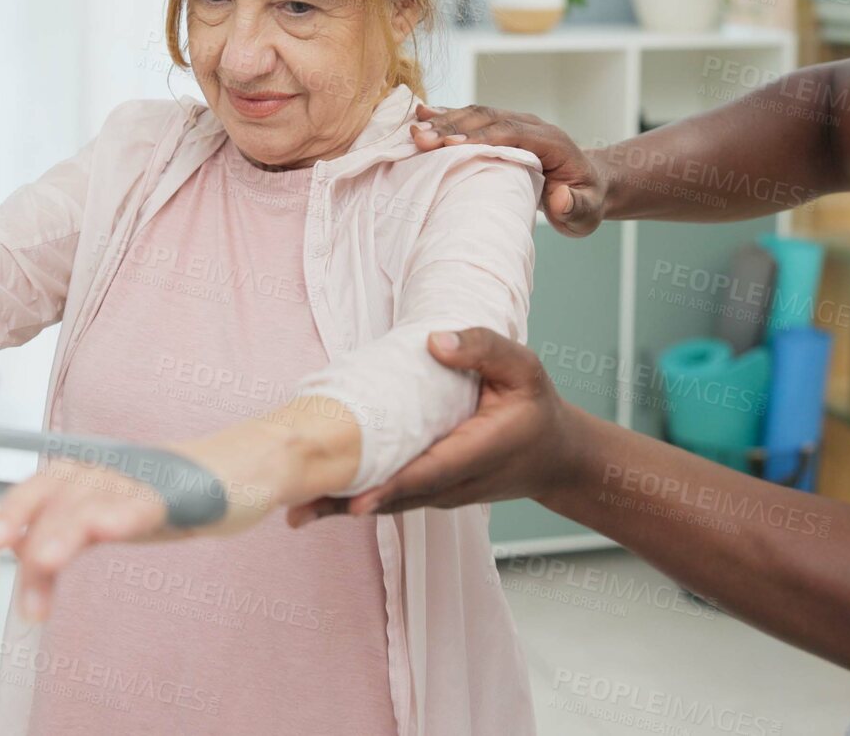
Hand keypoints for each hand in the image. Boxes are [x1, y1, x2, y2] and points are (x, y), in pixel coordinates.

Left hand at [0, 426, 297, 622]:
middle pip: (64, 494)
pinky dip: (125, 515)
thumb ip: (74, 529)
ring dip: (68, 530)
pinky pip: (151, 503)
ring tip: (45, 561)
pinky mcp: (187, 493)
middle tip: (5, 559)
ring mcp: (150, 480)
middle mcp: (117, 471)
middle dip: (30, 525)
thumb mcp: (120, 514)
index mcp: (99, 474)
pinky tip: (106, 529)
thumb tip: (21, 551)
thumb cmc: (183, 491)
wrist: (252, 465)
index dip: (16, 507)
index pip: (46, 485)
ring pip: (98, 501)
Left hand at [288, 327, 584, 523]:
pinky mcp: (430, 493)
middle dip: (347, 503)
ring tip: (295, 508)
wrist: (554, 456)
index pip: (429, 473)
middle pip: (397, 496)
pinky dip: (355, 498)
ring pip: (389, 502)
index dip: (390, 486)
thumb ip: (483, 348)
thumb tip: (435, 341)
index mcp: (479, 451)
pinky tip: (317, 498)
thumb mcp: (523, 366)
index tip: (355, 498)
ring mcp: (442, 493)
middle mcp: (456, 482)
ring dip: (343, 506)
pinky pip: (392, 496)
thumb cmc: (534, 407)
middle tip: (298, 506)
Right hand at [410, 103, 606, 235]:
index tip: (450, 146)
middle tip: (420, 139)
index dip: (480, 137)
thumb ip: (576, 206)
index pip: (511, 132)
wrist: (587, 184)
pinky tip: (421, 116)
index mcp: (551, 141)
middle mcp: (530, 125)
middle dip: (452, 127)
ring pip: (475, 115)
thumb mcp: (587, 212)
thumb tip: (560, 197)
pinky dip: (446, 117)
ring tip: (413, 131)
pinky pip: (471, 119)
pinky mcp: (500, 129)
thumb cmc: (585, 201)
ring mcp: (514, 123)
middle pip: (487, 118)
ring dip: (443, 121)